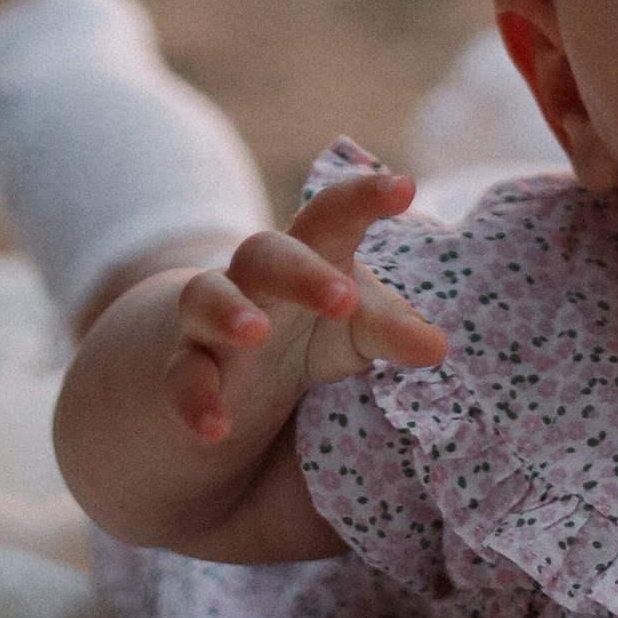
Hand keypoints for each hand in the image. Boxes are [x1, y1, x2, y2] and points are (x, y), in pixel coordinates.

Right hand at [166, 166, 451, 444]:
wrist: (223, 362)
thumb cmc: (311, 331)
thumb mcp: (355, 329)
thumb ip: (391, 330)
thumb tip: (436, 346)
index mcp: (309, 254)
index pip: (333, 215)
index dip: (365, 197)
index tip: (406, 188)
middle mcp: (255, 278)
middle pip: (266, 252)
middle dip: (302, 271)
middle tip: (344, 298)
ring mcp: (212, 321)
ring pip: (204, 296)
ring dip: (228, 311)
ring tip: (253, 333)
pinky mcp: (185, 368)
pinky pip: (181, 376)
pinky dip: (195, 399)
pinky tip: (216, 428)